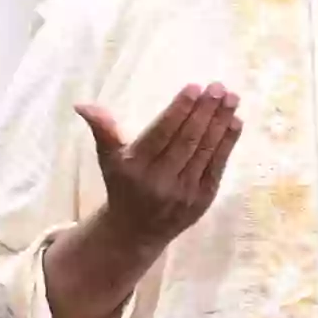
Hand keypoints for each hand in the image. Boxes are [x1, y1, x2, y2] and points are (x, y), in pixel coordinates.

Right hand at [75, 84, 240, 251]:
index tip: (195, 87)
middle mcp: (161, 180)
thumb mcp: (107, 159)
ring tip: (231, 98)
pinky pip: (217, 167)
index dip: (180, 110)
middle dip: (205, 111)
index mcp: (136, 166)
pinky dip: (228, 144)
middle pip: (188, 140)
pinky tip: (235, 122)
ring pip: (206, 151)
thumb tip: (82, 105)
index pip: (163, 133)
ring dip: (221, 122)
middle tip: (218, 86)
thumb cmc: (123, 185)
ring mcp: (185, 191)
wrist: (136, 231)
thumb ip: (102, 129)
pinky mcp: (202, 199)